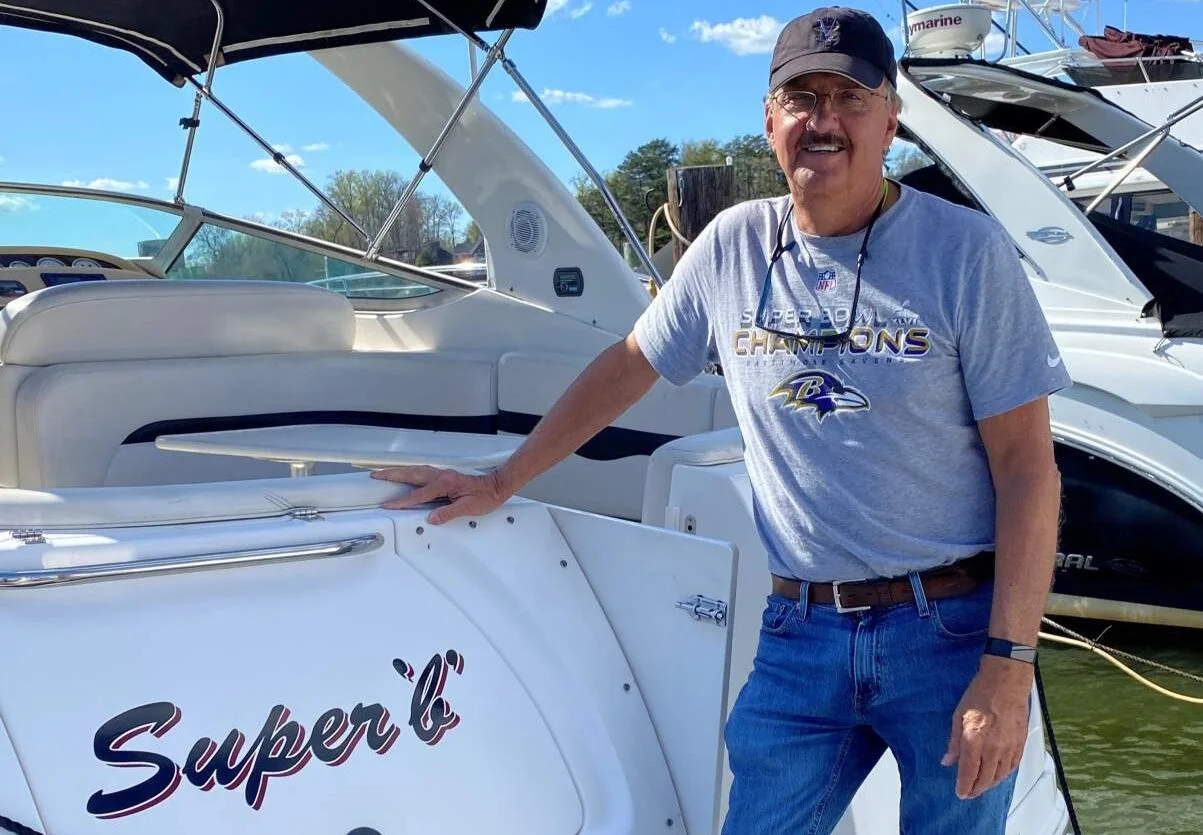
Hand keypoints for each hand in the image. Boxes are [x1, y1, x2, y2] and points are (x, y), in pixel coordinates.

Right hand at [370, 466, 508, 523]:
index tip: (388, 505)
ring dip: (399, 472)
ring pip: (416, 471)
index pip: (418, 495)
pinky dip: (410, 473)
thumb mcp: (468, 508)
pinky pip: (422, 473)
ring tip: (384, 474)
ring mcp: (442, 474)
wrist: (497, 486)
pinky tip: (405, 476)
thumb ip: (448, 513)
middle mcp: (441, 476)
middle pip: (411, 475)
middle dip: (392, 475)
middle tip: (375, 476)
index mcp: (445, 484)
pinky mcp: (444, 476)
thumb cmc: (486, 497)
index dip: (402, 501)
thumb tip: (430, 518)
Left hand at [942, 658, 1032, 799]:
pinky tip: (998, 775)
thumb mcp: (958, 716)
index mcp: (974, 741)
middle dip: (976, 789)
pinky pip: (1012, 767)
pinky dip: (1004, 775)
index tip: (960, 793)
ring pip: (1000, 776)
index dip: (964, 786)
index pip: (968, 773)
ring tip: (982, 786)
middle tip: (969, 793)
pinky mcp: (1020, 744)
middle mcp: (993, 748)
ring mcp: (1009, 747)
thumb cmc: (980, 694)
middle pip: (985, 779)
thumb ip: (954, 742)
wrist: (1006, 682)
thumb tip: (948, 760)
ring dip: (990, 784)